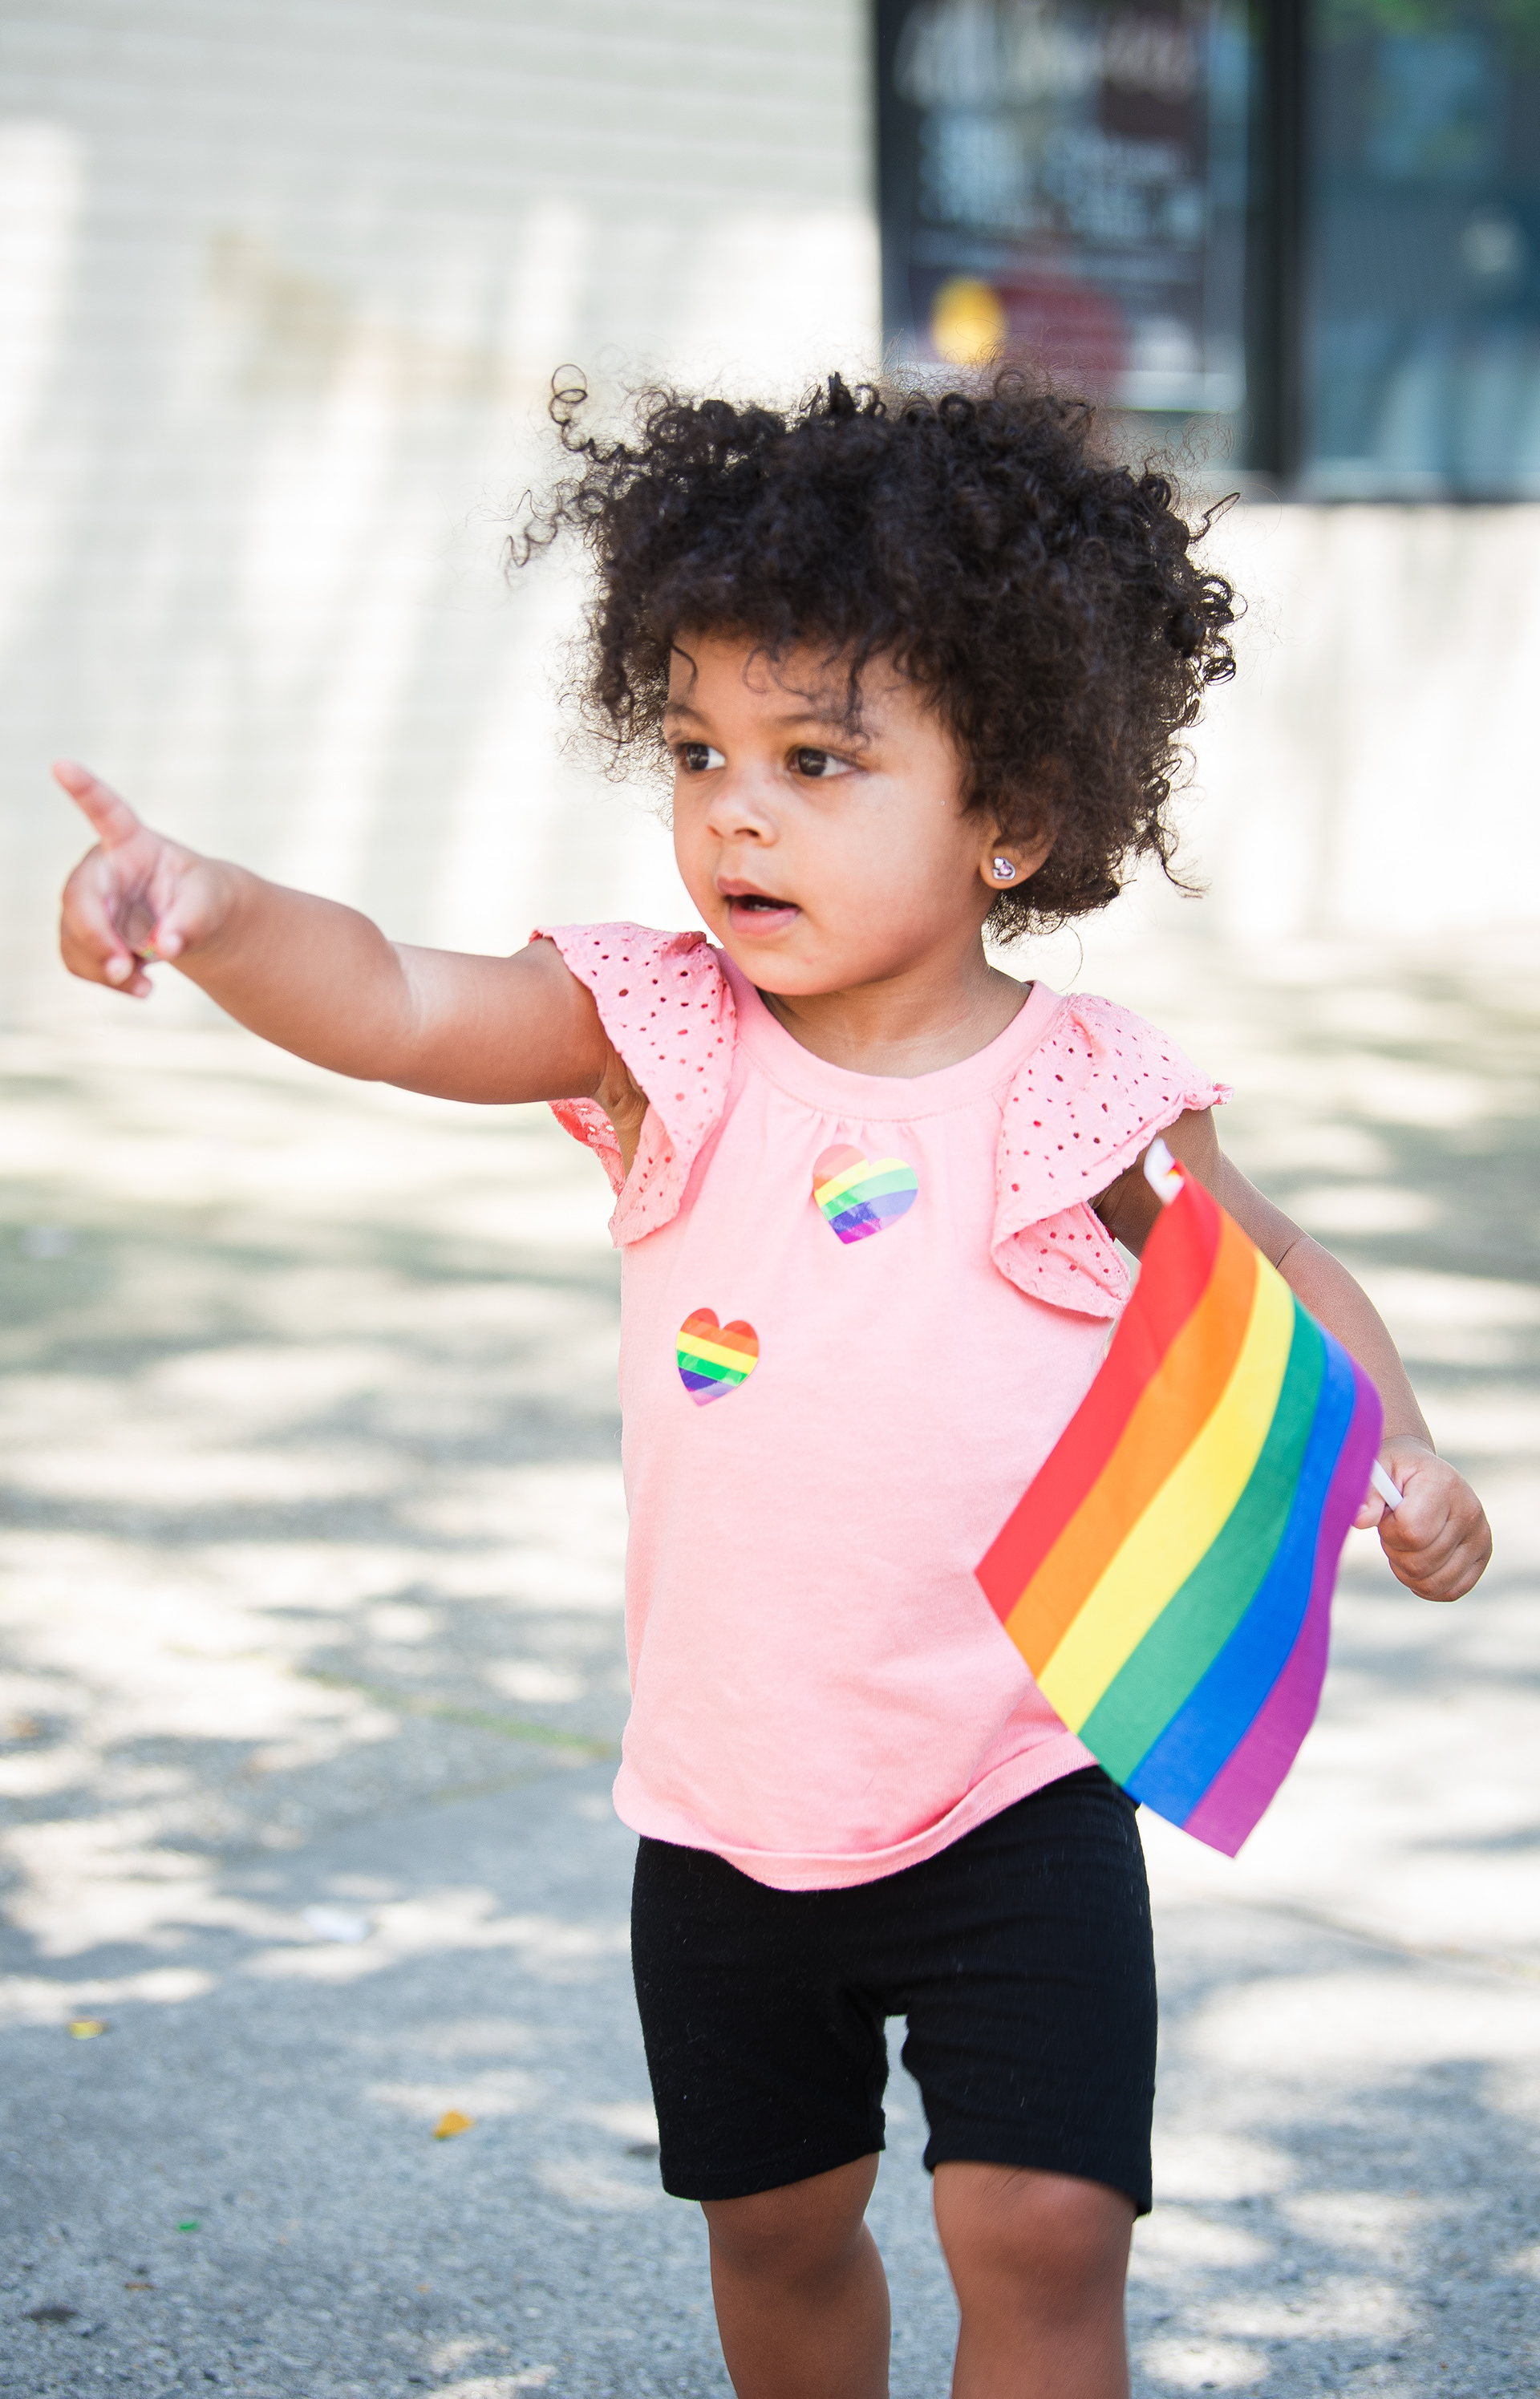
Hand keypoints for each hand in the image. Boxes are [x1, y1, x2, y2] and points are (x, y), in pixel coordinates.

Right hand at [55, 761, 237, 997]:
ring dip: (103, 966)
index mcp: (132, 843)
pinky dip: (108, 981)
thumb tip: (165, 947)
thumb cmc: (204, 898)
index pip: (106, 811)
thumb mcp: (211, 904)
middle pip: (78, 897)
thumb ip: (192, 920)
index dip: (84, 788)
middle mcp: (101, 868)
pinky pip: (80, 961)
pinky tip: (142, 988)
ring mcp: (87, 902)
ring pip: (74, 936)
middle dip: (95, 936)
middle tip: (123, 968)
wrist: (193, 921)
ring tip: (144, 985)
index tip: (62, 763)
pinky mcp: (83, 933)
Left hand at [1354, 1437, 1490, 1600]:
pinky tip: (1416, 1565)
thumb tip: (1360, 1520)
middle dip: (1395, 1551)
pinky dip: (1426, 1586)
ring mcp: (1480, 1536)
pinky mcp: (1483, 1555)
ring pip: (1434, 1583)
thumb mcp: (1376, 1469)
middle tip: (1394, 1530)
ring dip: (1407, 1571)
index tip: (1387, 1515)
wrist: (1421, 1469)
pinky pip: (1451, 1591)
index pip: (1412, 1533)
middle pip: (1420, 1563)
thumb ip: (1367, 1494)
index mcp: (1444, 1485)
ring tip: (1405, 1544)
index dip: (1389, 1532)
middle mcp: (1470, 1512)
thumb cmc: (1394, 1469)